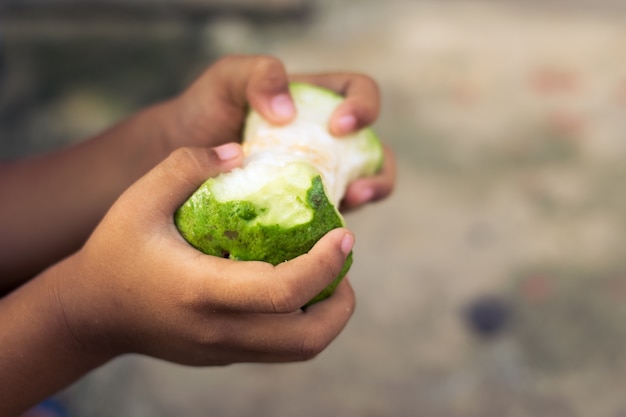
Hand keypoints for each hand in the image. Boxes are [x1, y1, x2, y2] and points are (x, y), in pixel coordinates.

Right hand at [53, 143, 355, 364]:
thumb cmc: (115, 251)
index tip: (344, 233)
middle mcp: (221, 330)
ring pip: (300, 351)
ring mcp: (225, 349)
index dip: (326, 264)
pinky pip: (280, 347)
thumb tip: (241, 152)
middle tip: (342, 258)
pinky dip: (303, 320)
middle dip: (341, 301)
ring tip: (327, 273)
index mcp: (203, 290)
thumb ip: (187, 165)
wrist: (89, 314)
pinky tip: (296, 285)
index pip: (284, 291)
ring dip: (328, 315)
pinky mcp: (225, 355)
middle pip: (308, 338)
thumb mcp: (140, 199)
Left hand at [164, 55, 394, 211]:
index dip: (363, 107)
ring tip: (350, 206)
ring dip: (367, 196)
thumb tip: (287, 113)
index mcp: (316, 100)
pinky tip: (321, 233)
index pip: (359, 93)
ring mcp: (318, 174)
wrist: (177, 156)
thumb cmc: (205, 110)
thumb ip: (258, 75)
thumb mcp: (227, 79)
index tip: (339, 126)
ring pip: (362, 184)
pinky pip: (331, 215)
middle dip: (378, 169)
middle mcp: (324, 138)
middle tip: (356, 186)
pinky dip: (334, 224)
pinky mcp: (305, 206)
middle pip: (373, 149)